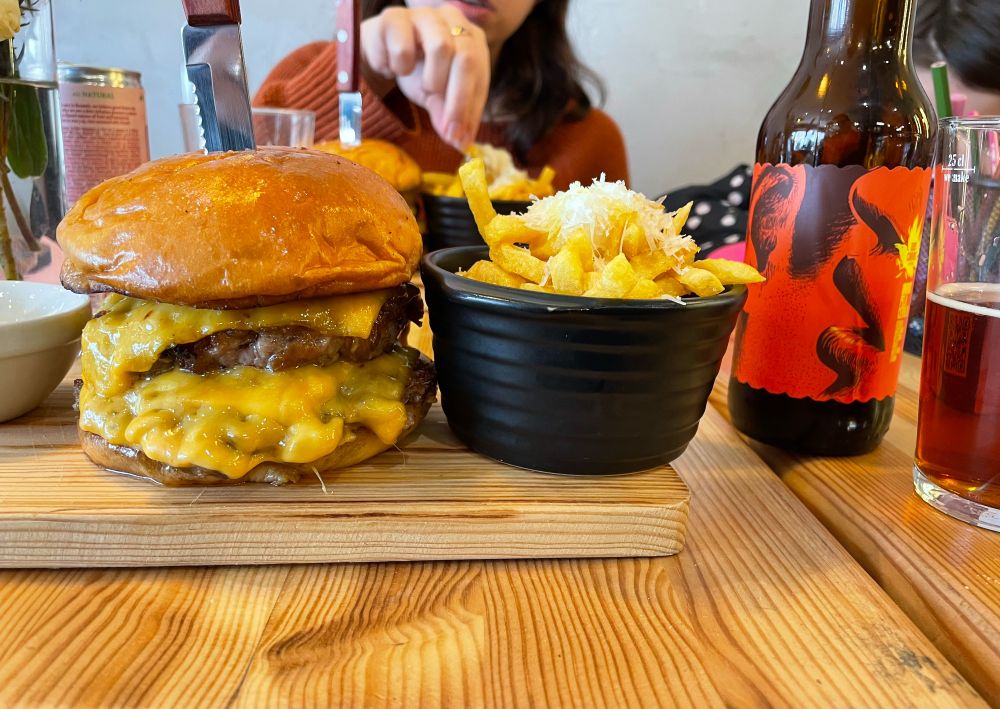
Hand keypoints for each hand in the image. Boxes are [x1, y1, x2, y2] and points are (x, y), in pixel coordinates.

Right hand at [361, 5, 489, 150]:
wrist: (380, 49)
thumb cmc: (417, 69)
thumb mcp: (438, 96)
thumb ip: (450, 115)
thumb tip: (461, 143)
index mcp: (472, 38)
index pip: (480, 73)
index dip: (470, 109)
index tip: (460, 138)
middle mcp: (453, 19)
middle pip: (466, 59)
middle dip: (457, 101)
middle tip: (447, 129)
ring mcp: (424, 15)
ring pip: (440, 47)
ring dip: (430, 79)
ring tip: (422, 86)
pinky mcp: (394, 16)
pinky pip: (401, 48)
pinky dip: (397, 68)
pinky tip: (392, 69)